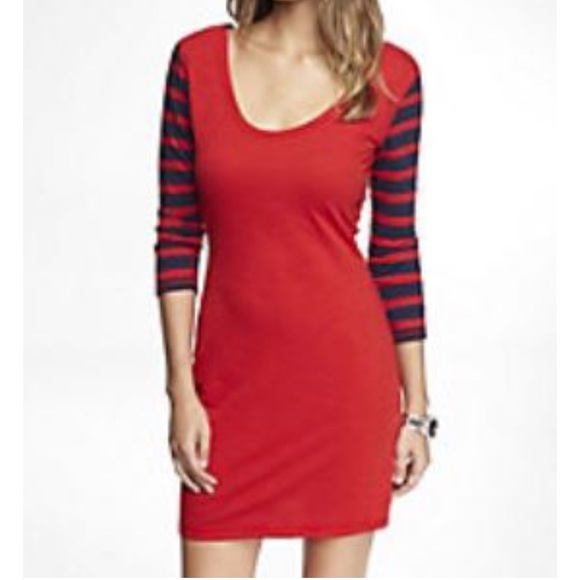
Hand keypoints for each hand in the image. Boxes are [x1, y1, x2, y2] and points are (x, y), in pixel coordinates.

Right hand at [167, 376, 218, 493]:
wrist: (181, 400)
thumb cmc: (195, 413)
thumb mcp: (205, 431)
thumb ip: (204, 449)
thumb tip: (204, 465)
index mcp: (185, 447)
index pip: (195, 469)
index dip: (204, 478)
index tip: (212, 484)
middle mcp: (176, 449)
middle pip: (185, 472)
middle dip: (196, 483)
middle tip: (206, 490)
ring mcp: (172, 445)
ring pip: (177, 468)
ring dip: (187, 479)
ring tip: (195, 486)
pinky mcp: (171, 441)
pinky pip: (175, 461)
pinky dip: (181, 469)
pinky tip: (188, 470)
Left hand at [392, 424, 430, 495]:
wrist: (413, 416)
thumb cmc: (408, 432)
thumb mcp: (401, 451)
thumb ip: (399, 467)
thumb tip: (397, 481)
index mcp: (422, 464)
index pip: (411, 483)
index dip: (401, 491)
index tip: (391, 496)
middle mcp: (423, 461)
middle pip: (411, 478)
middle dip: (399, 485)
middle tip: (388, 491)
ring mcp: (420, 455)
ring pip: (409, 471)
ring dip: (400, 476)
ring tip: (387, 481)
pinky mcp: (415, 449)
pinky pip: (408, 463)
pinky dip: (400, 468)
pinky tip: (391, 468)